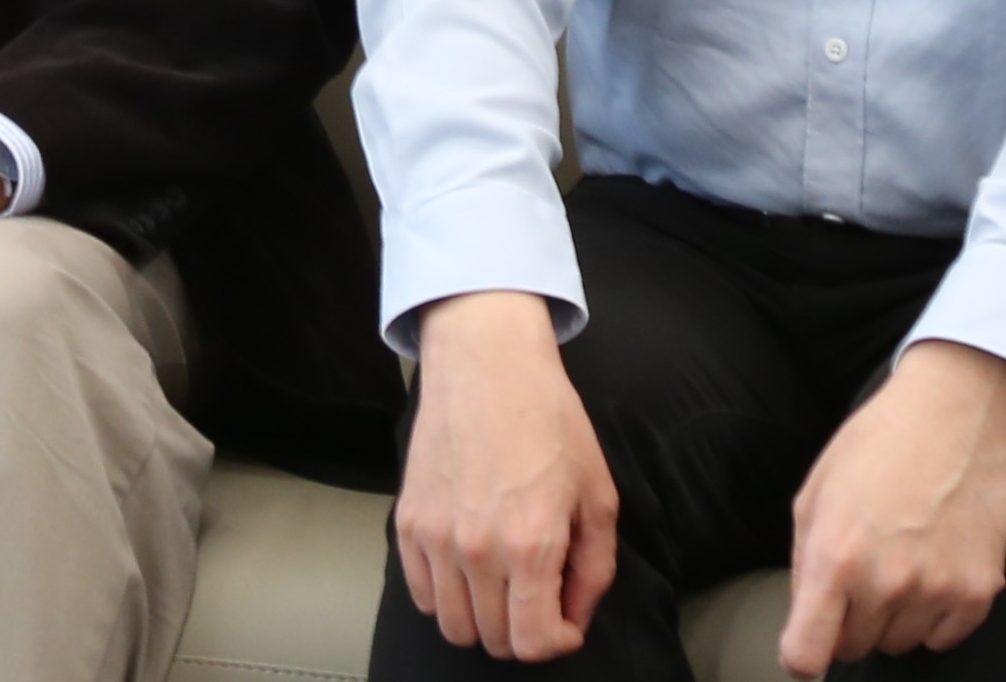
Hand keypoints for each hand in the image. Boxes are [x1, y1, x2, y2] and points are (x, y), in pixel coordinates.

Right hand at [393, 291, 618, 661]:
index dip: (557, 643)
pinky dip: (446, 596)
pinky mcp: (408, 522)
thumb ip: (595, 568)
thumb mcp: (597, 493)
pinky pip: (422, 595)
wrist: (487, 363)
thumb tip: (575, 617)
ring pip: (453, 626)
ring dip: (483, 619)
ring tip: (503, 585)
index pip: (533, 643)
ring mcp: (435, 538)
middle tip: (538, 596)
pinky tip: (469, 567)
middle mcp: (476, 549)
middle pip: (493, 640)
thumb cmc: (549, 419)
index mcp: (530, 544)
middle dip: (524, 631)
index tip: (566, 621)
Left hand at [779, 338, 1005, 671]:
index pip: (807, 654)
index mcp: (836, 556)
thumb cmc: (881, 443)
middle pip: (855, 648)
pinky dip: (935, 616)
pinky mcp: (979, 591)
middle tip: (861, 570)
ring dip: (893, 617)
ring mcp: (936, 590)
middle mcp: (886, 583)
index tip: (809, 644)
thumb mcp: (817, 490)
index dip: (802, 656)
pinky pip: (944, 638)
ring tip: (900, 559)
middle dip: (849, 620)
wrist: (959, 412)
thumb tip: (806, 615)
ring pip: (899, 643)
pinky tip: (933, 568)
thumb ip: (805, 561)